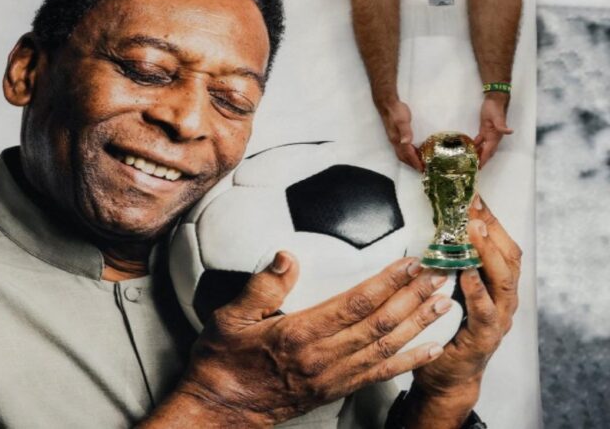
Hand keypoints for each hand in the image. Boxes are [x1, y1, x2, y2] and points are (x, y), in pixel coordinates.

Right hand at [161, 256, 454, 427]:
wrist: (220, 408)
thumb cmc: (222, 362)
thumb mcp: (228, 318)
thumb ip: (261, 287)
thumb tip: (286, 257)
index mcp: (298, 334)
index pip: (355, 303)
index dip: (387, 282)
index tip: (410, 262)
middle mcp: (322, 358)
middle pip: (380, 324)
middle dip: (414, 297)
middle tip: (439, 274)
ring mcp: (332, 377)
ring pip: (386, 348)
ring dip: (419, 324)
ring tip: (443, 302)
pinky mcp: (335, 391)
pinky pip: (379, 375)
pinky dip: (408, 362)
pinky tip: (429, 349)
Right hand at [377, 99, 423, 170]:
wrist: (388, 104)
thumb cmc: (396, 112)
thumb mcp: (402, 120)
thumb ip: (405, 131)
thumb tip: (406, 142)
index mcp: (397, 140)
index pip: (407, 154)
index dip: (414, 162)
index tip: (422, 169)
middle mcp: (395, 142)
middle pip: (403, 157)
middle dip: (412, 164)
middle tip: (421, 169)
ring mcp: (394, 139)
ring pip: (402, 154)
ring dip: (409, 160)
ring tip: (418, 164)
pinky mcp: (396, 136)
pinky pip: (402, 149)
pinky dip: (408, 153)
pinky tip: (413, 152)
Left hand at [402, 196, 521, 427]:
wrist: (448, 378)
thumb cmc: (447, 332)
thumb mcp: (450, 292)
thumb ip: (450, 267)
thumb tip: (437, 233)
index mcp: (496, 286)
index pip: (501, 246)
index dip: (491, 221)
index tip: (475, 197)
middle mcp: (503, 300)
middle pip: (508, 258)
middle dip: (492, 229)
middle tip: (474, 207)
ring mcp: (498, 319)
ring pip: (502, 281)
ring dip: (488, 253)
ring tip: (473, 231)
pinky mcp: (484, 338)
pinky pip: (484, 311)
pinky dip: (476, 290)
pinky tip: (465, 273)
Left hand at [474, 93, 513, 168]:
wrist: (494, 100)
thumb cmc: (495, 108)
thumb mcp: (497, 117)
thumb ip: (502, 125)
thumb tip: (510, 132)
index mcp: (495, 136)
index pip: (488, 151)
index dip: (484, 159)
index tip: (479, 168)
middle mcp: (493, 137)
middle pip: (486, 152)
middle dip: (481, 160)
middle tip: (472, 168)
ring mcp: (488, 134)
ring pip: (483, 147)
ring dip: (478, 154)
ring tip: (470, 161)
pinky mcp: (484, 130)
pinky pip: (480, 141)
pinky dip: (475, 145)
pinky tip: (469, 149)